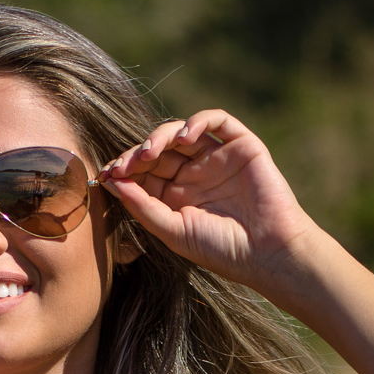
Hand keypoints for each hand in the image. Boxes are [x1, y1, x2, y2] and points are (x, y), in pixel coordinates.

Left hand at [99, 111, 317, 290]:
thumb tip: (112, 182)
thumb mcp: (173, 231)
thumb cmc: (221, 249)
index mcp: (177, 196)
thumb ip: (143, 207)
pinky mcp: (240, 146)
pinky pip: (217, 121)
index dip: (124, 170)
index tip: (106, 176)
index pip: (145, 173)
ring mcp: (217, 158)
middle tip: (124, 165)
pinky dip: (198, 120)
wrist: (267, 253)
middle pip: (159, 151)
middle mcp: (195, 174)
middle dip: (137, 155)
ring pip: (182, 132)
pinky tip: (185, 136)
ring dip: (160, 136)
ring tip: (149, 152)